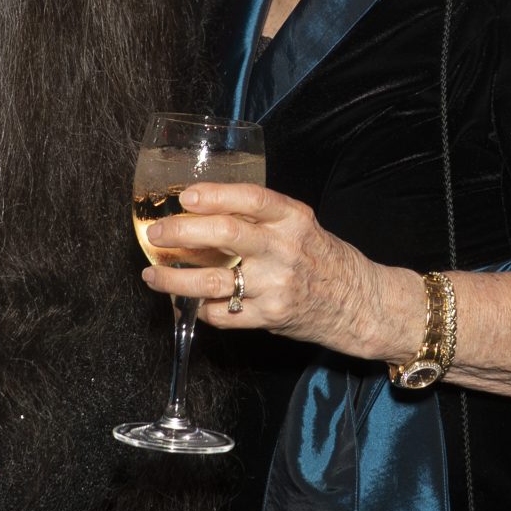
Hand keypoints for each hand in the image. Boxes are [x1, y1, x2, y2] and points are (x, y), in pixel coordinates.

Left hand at [140, 182, 412, 362]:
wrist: (359, 303)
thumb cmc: (322, 258)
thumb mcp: (300, 225)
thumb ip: (260, 217)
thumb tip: (201, 210)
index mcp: (293, 219)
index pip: (251, 198)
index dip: (215, 195)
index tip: (184, 197)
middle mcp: (284, 249)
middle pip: (225, 234)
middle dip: (182, 233)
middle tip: (156, 233)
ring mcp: (276, 285)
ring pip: (213, 281)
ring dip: (175, 279)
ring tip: (152, 276)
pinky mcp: (269, 316)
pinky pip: (222, 314)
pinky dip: (198, 308)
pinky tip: (186, 302)